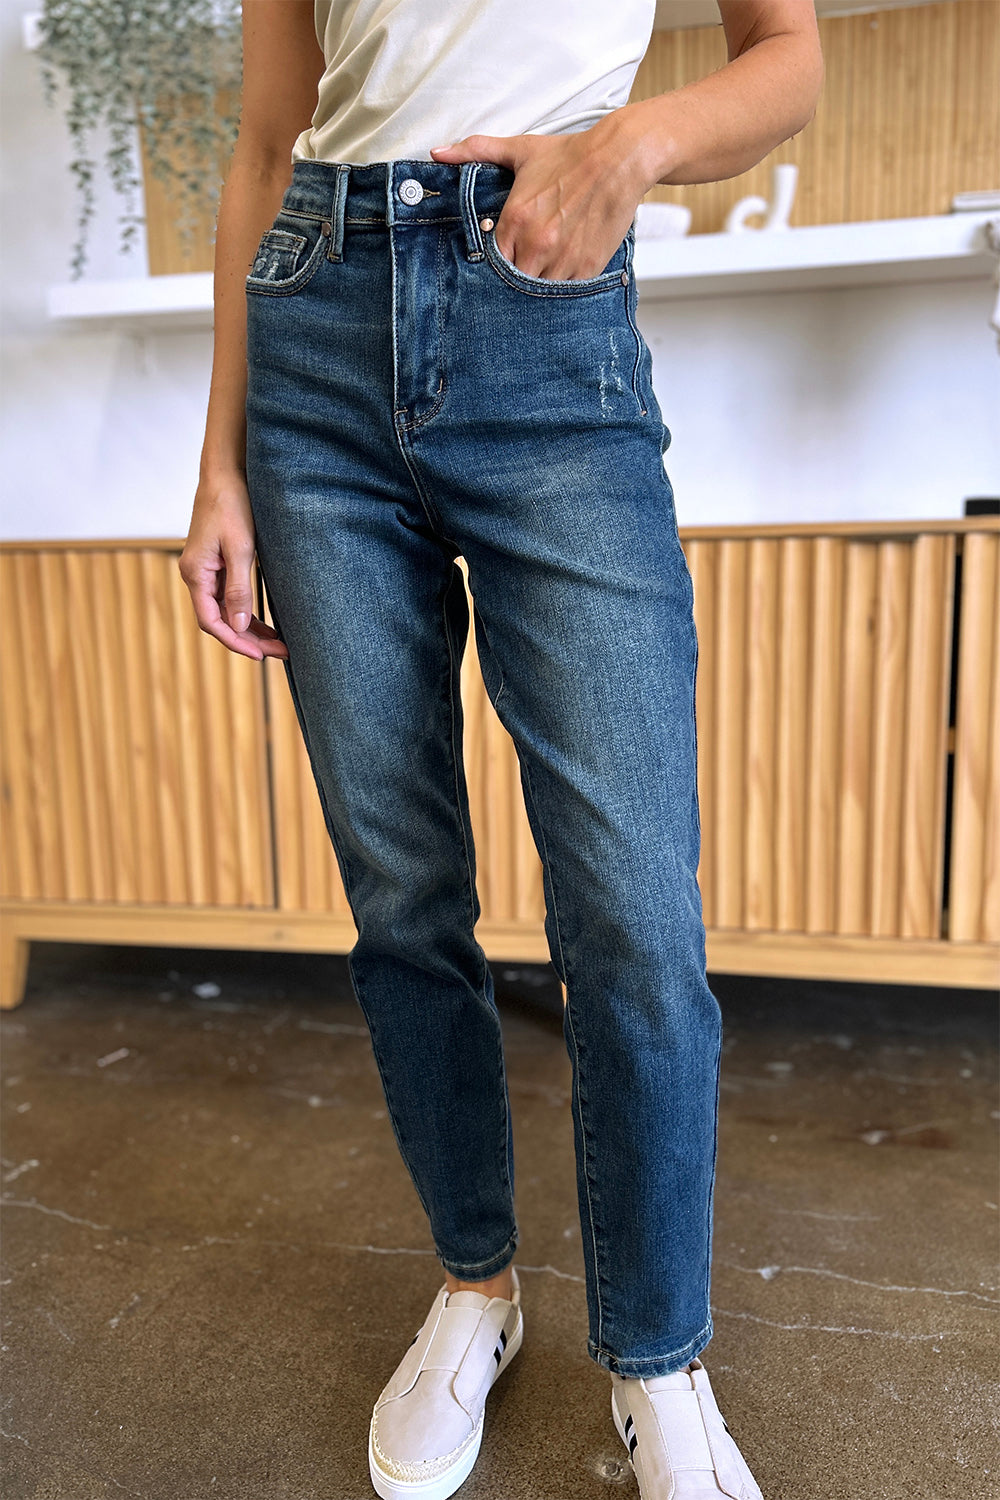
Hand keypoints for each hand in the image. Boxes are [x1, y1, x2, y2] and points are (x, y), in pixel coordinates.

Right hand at [178, 474, 288, 660]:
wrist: (225, 474)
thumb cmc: (232, 505)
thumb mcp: (241, 548)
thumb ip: (239, 588)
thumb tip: (240, 626)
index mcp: (196, 573)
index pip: (212, 622)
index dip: (236, 642)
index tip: (261, 656)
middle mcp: (196, 575)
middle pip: (219, 621)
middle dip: (248, 640)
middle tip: (280, 653)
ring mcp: (205, 570)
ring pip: (225, 611)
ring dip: (249, 629)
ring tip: (278, 644)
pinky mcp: (215, 563)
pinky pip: (228, 596)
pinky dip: (246, 611)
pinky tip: (265, 623)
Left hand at [430, 113, 648, 281]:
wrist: (619, 159)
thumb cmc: (570, 156)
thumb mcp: (520, 150)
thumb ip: (476, 152)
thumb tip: (437, 153)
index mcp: (515, 219)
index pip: (491, 262)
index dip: (493, 267)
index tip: (498, 266)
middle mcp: (537, 243)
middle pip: (513, 283)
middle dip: (514, 281)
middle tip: (518, 277)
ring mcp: (563, 258)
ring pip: (539, 294)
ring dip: (537, 290)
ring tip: (539, 278)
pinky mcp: (587, 267)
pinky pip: (567, 294)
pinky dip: (562, 291)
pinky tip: (561, 278)